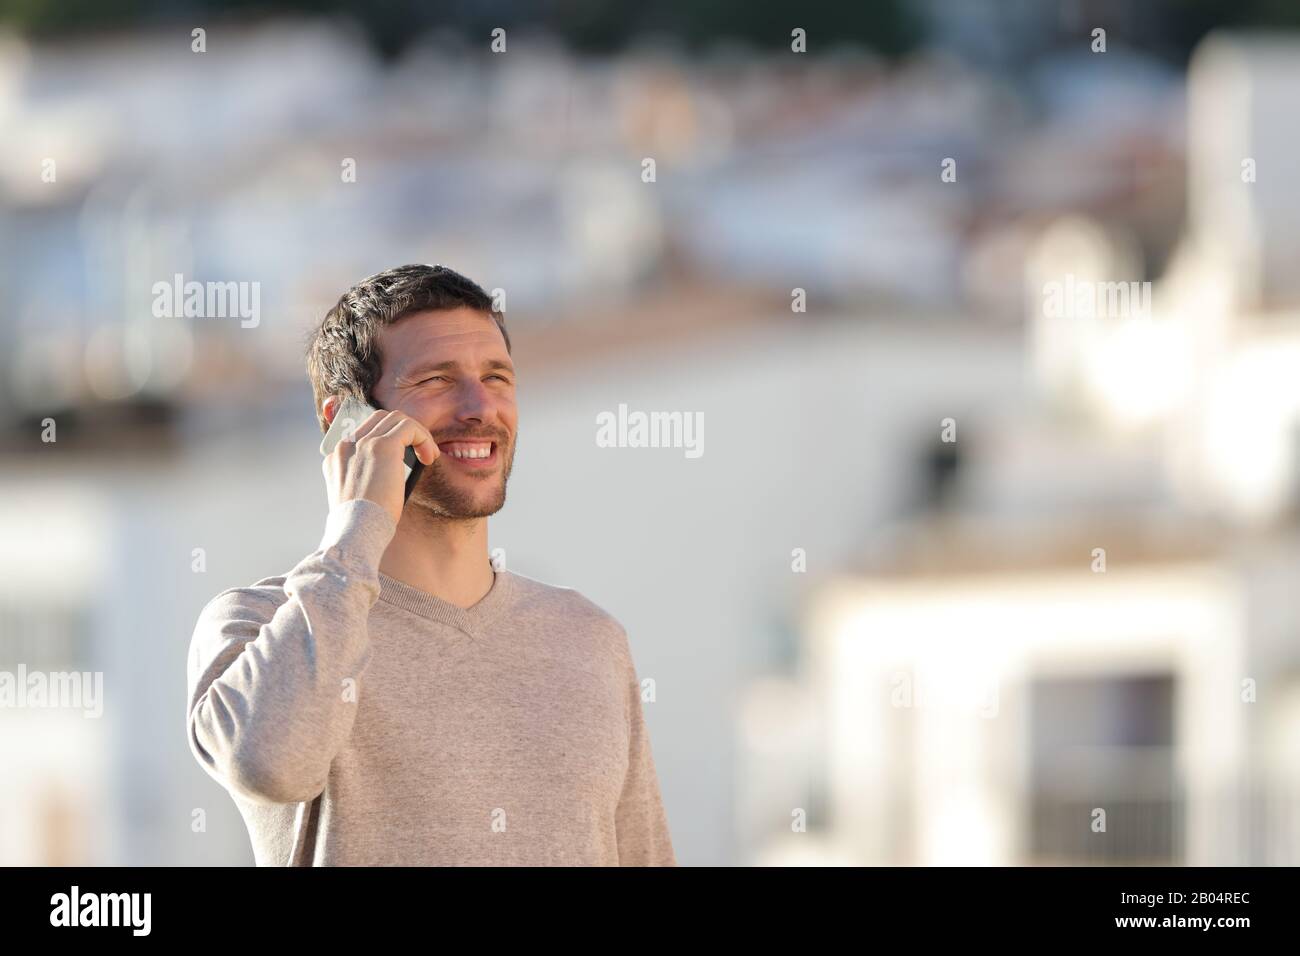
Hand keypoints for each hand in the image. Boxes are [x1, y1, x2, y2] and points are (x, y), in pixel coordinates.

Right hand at [322, 408, 439, 524]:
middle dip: (403, 432)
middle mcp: (346, 446)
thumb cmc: (362, 526)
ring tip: (428, 456)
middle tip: (419, 454)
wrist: (355, 532)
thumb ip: (369, 481)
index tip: (402, 459)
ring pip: (395, 418)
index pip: (363, 433)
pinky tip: (430, 458)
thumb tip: (393, 476)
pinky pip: (409, 427)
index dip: (387, 440)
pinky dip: (424, 438)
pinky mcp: (381, 446)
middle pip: (379, 419)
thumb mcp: (360, 499)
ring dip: (416, 433)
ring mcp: (362, 443)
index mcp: (336, 458)